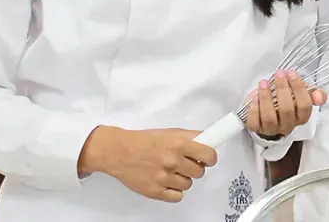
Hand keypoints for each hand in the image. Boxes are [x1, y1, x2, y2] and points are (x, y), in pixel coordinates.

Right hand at [77, 126, 216, 202]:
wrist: (118, 152)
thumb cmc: (143, 141)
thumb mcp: (170, 132)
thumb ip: (189, 138)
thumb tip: (208, 143)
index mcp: (179, 144)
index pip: (209, 154)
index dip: (210, 157)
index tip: (208, 158)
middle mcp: (172, 161)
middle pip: (200, 172)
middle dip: (195, 168)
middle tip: (185, 164)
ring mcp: (163, 177)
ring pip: (188, 184)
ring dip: (183, 179)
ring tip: (171, 171)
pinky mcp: (155, 191)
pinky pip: (177, 196)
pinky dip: (174, 191)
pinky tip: (167, 182)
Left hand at [245, 70, 327, 137]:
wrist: (268, 108)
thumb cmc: (286, 99)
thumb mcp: (301, 93)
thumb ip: (313, 93)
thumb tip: (319, 95)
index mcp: (301, 117)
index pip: (304, 106)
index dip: (299, 89)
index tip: (291, 73)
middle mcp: (288, 125)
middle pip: (287, 110)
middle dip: (282, 89)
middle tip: (279, 74)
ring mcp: (271, 129)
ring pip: (270, 117)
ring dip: (266, 98)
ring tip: (264, 83)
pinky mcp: (257, 129)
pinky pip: (254, 122)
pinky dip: (254, 109)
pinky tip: (254, 97)